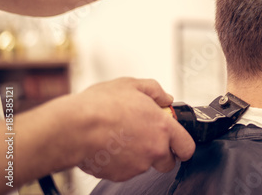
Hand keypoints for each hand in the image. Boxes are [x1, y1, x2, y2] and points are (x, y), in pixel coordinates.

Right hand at [73, 78, 194, 180]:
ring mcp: (137, 165)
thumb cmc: (101, 105)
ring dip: (138, 155)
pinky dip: (120, 162)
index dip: (183, 145)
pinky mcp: (119, 176)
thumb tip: (165, 98)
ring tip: (119, 136)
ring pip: (144, 165)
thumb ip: (155, 91)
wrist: (74, 128)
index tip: (177, 142)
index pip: (187, 147)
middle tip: (144, 138)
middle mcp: (154, 149)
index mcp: (163, 128)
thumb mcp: (132, 85)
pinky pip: (125, 170)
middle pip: (168, 162)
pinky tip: (109, 145)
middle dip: (160, 153)